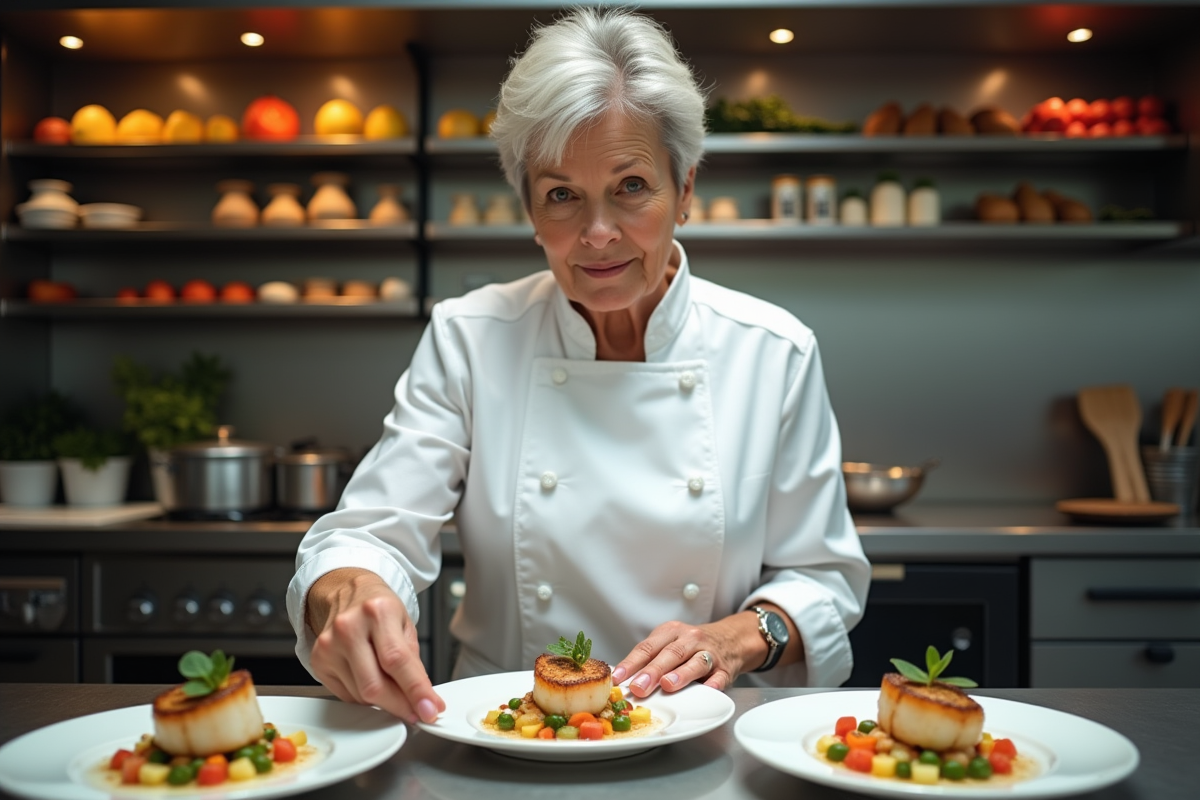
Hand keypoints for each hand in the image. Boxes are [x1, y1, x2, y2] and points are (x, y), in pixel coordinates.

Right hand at [305, 568, 444, 723]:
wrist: (347, 593)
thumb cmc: (379, 609)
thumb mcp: (406, 625)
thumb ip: (413, 662)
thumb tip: (423, 699)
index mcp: (377, 612)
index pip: (397, 660)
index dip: (416, 690)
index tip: (430, 710)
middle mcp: (349, 627)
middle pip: (374, 685)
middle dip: (399, 705)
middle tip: (416, 711)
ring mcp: (329, 645)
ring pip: (361, 695)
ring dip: (383, 701)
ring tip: (393, 687)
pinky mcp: (318, 660)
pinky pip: (347, 695)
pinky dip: (364, 697)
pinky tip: (371, 680)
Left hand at [611, 614, 762, 697]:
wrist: (730, 639)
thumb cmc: (692, 646)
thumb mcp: (669, 644)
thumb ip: (649, 659)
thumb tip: (622, 680)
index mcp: (671, 632)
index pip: (647, 647)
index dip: (631, 663)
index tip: (618, 678)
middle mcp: (690, 639)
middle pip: (669, 654)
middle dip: (653, 671)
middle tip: (638, 687)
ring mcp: (709, 653)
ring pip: (695, 662)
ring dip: (681, 674)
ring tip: (668, 685)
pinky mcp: (725, 669)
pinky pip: (720, 676)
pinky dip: (714, 684)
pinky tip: (707, 690)